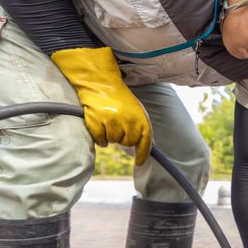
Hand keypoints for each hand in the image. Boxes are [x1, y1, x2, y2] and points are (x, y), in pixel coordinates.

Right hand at [51, 47, 151, 165]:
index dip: (143, 154)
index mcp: (141, 118)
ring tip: (109, 120)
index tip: (140, 163)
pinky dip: (99, 137)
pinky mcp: (96, 122)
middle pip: (127, 143)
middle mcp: (128, 121)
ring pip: (113, 142)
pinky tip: (100, 126)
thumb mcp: (137, 110)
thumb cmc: (120, 99)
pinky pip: (100, 140)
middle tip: (118, 125)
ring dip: (110, 136)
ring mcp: (111, 122)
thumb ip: (143, 127)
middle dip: (123, 138)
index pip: (145, 142)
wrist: (101, 84)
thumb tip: (150, 145)